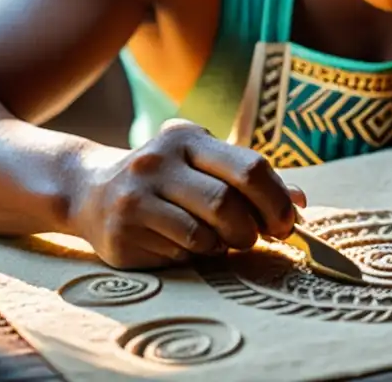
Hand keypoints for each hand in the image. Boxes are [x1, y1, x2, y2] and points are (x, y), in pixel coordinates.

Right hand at [70, 120, 305, 269]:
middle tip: (256, 238)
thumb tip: (300, 201)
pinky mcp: (122, 230)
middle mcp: (158, 160)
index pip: (249, 167)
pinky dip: (194, 255)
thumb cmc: (167, 180)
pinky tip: (186, 246)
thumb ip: (251, 180)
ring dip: (224, 245)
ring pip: (203, 233)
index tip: (288, 222)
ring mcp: (136, 194)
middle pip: (227, 203)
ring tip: (219, 240)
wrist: (91, 190)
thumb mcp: (204, 166)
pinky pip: (178, 252)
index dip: (277, 200)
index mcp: (187, 137)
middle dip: (252, 228)